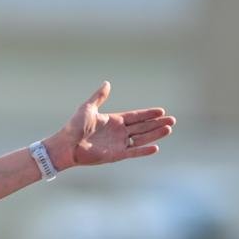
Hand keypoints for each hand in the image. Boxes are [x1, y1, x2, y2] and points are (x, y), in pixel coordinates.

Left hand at [48, 81, 174, 169]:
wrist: (66, 145)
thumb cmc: (74, 126)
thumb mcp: (88, 108)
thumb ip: (99, 97)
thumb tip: (107, 83)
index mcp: (114, 121)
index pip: (136, 116)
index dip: (148, 114)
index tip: (161, 111)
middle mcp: (118, 133)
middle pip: (142, 127)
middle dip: (157, 124)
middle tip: (172, 120)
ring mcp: (118, 144)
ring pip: (141, 139)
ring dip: (154, 134)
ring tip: (168, 129)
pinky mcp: (115, 155)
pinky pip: (132, 152)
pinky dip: (143, 150)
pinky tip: (155, 147)